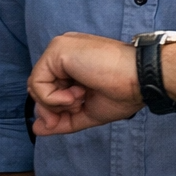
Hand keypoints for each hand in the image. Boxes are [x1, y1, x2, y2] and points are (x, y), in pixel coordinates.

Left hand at [28, 32, 142, 135]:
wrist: (140, 78)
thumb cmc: (124, 91)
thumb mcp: (88, 111)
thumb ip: (62, 119)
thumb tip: (37, 127)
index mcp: (75, 61)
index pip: (49, 87)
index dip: (55, 106)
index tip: (76, 110)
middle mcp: (67, 51)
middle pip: (39, 87)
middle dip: (52, 108)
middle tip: (77, 107)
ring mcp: (62, 48)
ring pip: (35, 86)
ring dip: (56, 102)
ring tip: (82, 97)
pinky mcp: (58, 50)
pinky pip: (37, 83)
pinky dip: (53, 98)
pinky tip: (77, 93)